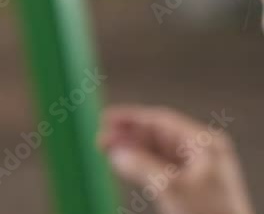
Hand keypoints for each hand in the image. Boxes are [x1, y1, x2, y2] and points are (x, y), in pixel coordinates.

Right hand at [98, 105, 253, 213]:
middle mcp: (201, 153)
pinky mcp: (188, 187)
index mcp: (205, 144)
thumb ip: (141, 165)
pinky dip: (139, 166)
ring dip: (131, 151)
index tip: (106, 118)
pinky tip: (123, 165)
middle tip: (102, 138)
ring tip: (107, 151)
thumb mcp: (171, 186)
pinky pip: (158, 169)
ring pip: (155, 153)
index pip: (162, 121)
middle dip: (128, 136)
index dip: (132, 118)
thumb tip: (116, 152)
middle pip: (157, 136)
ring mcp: (195, 171)